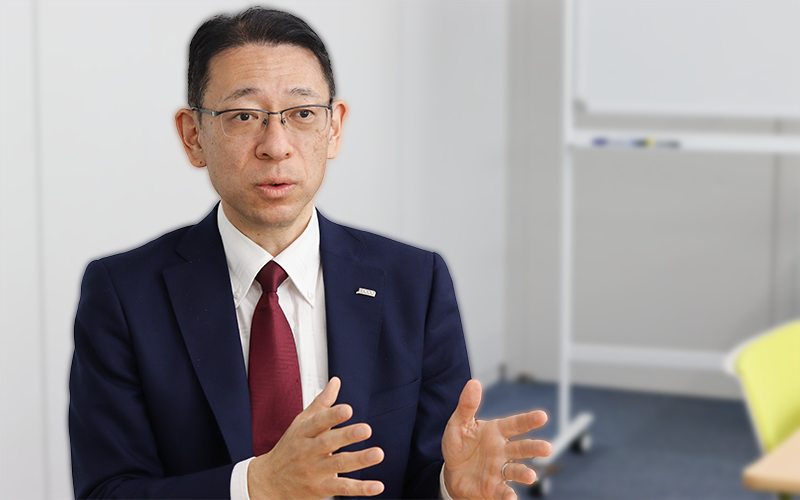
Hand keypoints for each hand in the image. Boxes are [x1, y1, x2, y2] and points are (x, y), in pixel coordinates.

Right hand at [247, 377, 384, 499]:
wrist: (268, 481)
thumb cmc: (289, 448)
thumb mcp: (300, 423)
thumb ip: (321, 403)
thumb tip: (336, 381)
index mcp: (304, 432)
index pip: (318, 422)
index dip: (332, 415)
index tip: (347, 409)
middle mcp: (308, 451)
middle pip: (328, 442)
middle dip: (347, 435)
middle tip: (366, 429)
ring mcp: (314, 470)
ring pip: (338, 464)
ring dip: (359, 460)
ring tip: (377, 453)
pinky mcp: (321, 489)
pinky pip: (342, 488)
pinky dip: (360, 488)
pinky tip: (377, 486)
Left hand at [442, 380, 551, 499]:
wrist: (451, 472)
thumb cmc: (459, 445)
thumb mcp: (458, 423)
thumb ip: (467, 405)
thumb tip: (473, 382)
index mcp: (497, 431)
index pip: (516, 424)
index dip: (529, 420)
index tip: (542, 416)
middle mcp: (503, 450)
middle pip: (522, 448)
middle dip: (535, 448)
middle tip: (547, 448)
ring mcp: (499, 469)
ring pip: (516, 470)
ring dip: (525, 473)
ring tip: (531, 476)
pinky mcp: (493, 487)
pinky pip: (503, 492)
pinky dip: (508, 495)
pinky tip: (512, 498)